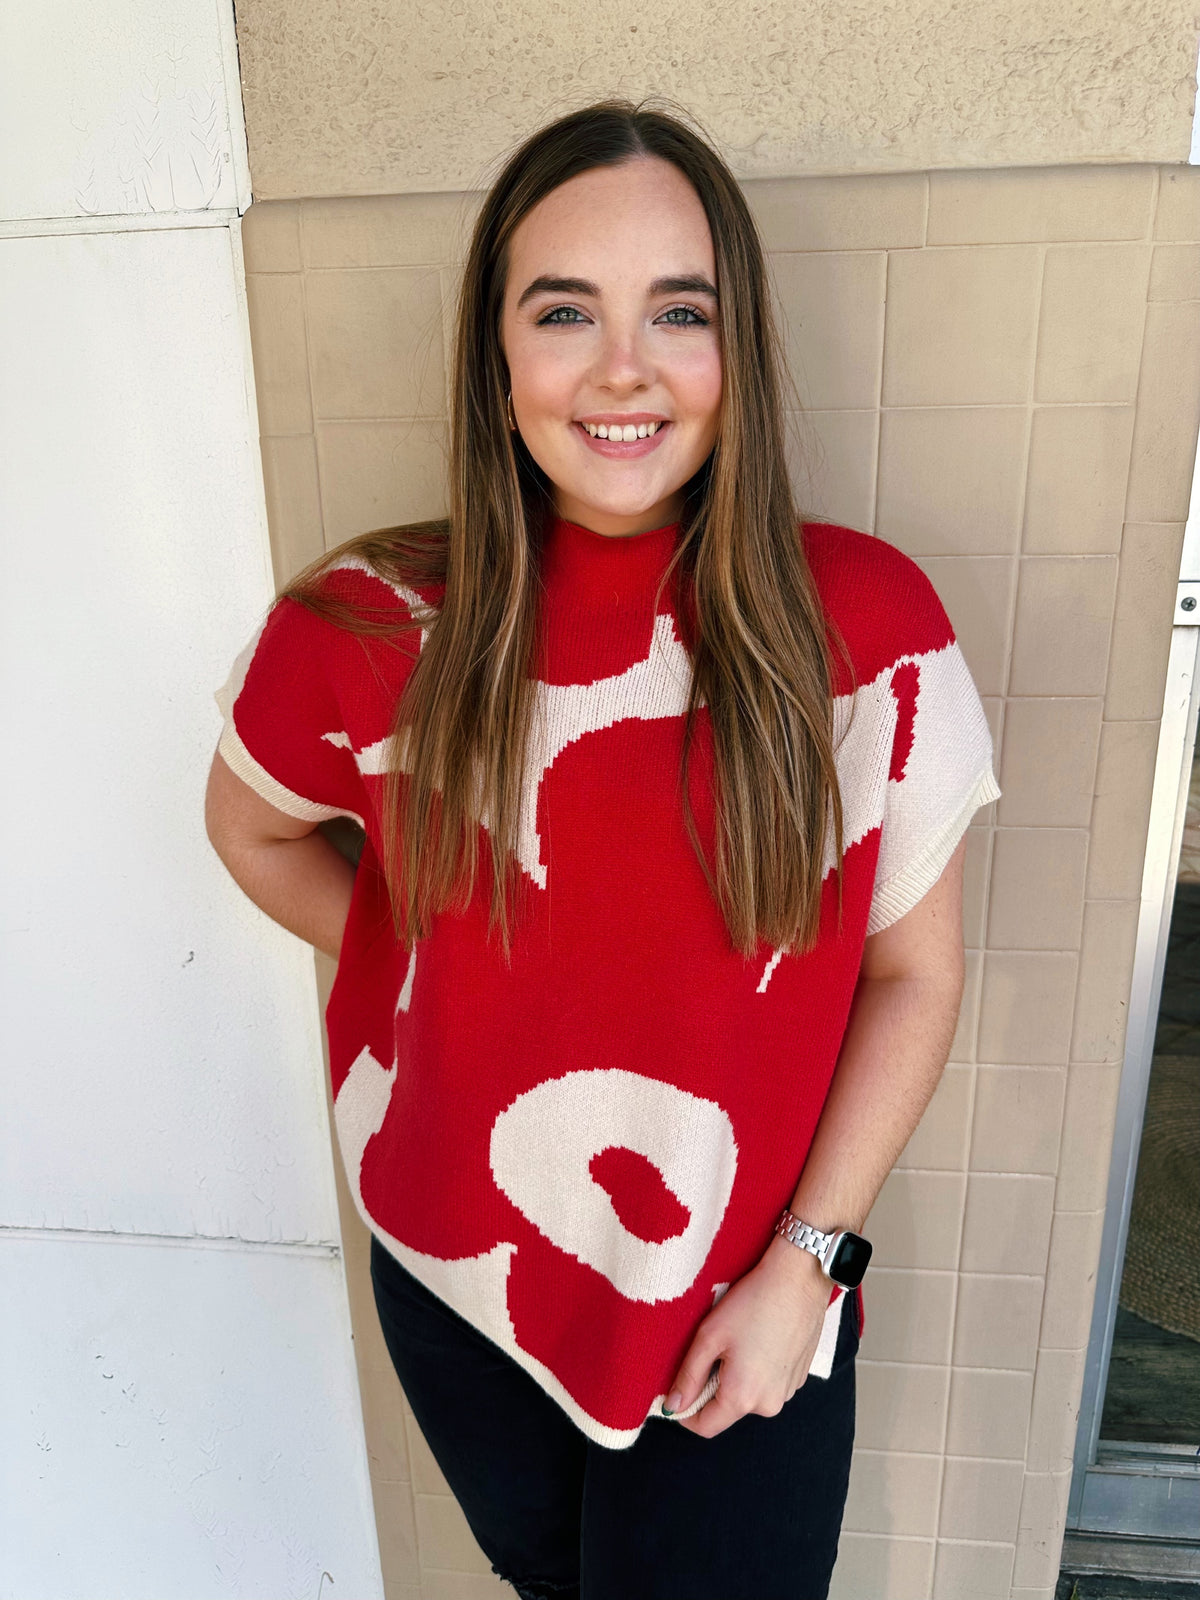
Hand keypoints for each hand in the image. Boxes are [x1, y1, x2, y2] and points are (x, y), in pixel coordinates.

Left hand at [663, 1237, 834, 1438]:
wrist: (799, 1279)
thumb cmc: (752, 1303)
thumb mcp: (709, 1336)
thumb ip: (688, 1376)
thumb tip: (672, 1407)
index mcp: (743, 1398)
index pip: (705, 1426)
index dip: (686, 1413)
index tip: (677, 1392)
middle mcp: (769, 1404)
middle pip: (728, 1410)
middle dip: (713, 1388)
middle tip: (713, 1349)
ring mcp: (788, 1392)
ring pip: (749, 1397)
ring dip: (738, 1378)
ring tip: (740, 1340)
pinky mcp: (799, 1378)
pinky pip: (769, 1384)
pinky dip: (758, 1370)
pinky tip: (760, 1339)